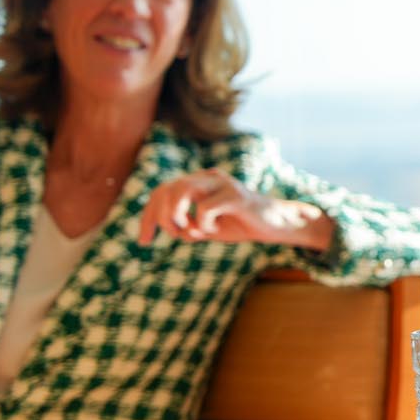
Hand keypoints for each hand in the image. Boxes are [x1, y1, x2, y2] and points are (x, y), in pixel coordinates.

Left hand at [137, 170, 333, 250]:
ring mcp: (222, 183)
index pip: (161, 192)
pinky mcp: (235, 195)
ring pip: (181, 190)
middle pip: (166, 189)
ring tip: (189, 232)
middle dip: (158, 218)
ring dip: (177, 217)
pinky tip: (213, 230)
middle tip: (167, 238)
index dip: (147, 217)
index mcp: (199, 182)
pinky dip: (202, 224)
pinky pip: (204, 208)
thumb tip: (163, 225)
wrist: (275, 226)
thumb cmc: (240, 224)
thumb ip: (185, 223)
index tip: (143, 241)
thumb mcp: (204, 226)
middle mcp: (208, 177)